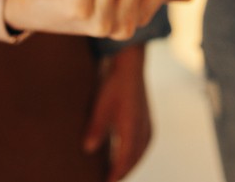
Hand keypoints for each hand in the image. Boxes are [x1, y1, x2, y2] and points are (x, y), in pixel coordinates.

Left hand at [83, 45, 151, 181]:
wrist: (130, 64)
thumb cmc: (115, 84)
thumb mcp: (101, 106)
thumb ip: (95, 129)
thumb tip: (87, 150)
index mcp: (132, 129)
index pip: (124, 161)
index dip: (116, 174)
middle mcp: (143, 129)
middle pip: (134, 159)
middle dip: (123, 172)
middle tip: (110, 180)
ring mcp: (147, 123)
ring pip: (140, 152)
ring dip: (129, 163)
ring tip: (118, 172)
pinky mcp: (146, 118)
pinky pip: (143, 143)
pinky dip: (135, 153)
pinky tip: (127, 154)